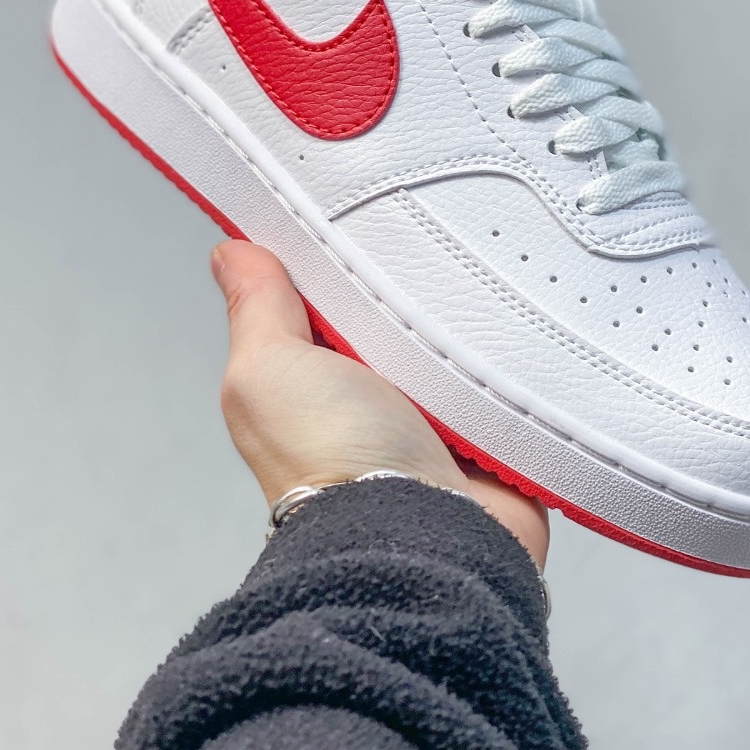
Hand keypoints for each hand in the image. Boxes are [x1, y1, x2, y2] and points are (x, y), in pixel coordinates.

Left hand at [212, 241, 548, 568]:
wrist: (420, 539)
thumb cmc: (333, 465)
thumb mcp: (270, 368)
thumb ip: (257, 308)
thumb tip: (230, 255)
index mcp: (317, 377)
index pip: (333, 294)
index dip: (344, 254)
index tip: (361, 210)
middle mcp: (376, 398)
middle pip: (403, 312)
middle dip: (419, 282)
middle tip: (433, 248)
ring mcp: (438, 418)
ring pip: (464, 341)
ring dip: (472, 321)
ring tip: (479, 288)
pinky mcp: (495, 437)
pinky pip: (518, 377)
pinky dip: (519, 360)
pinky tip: (519, 332)